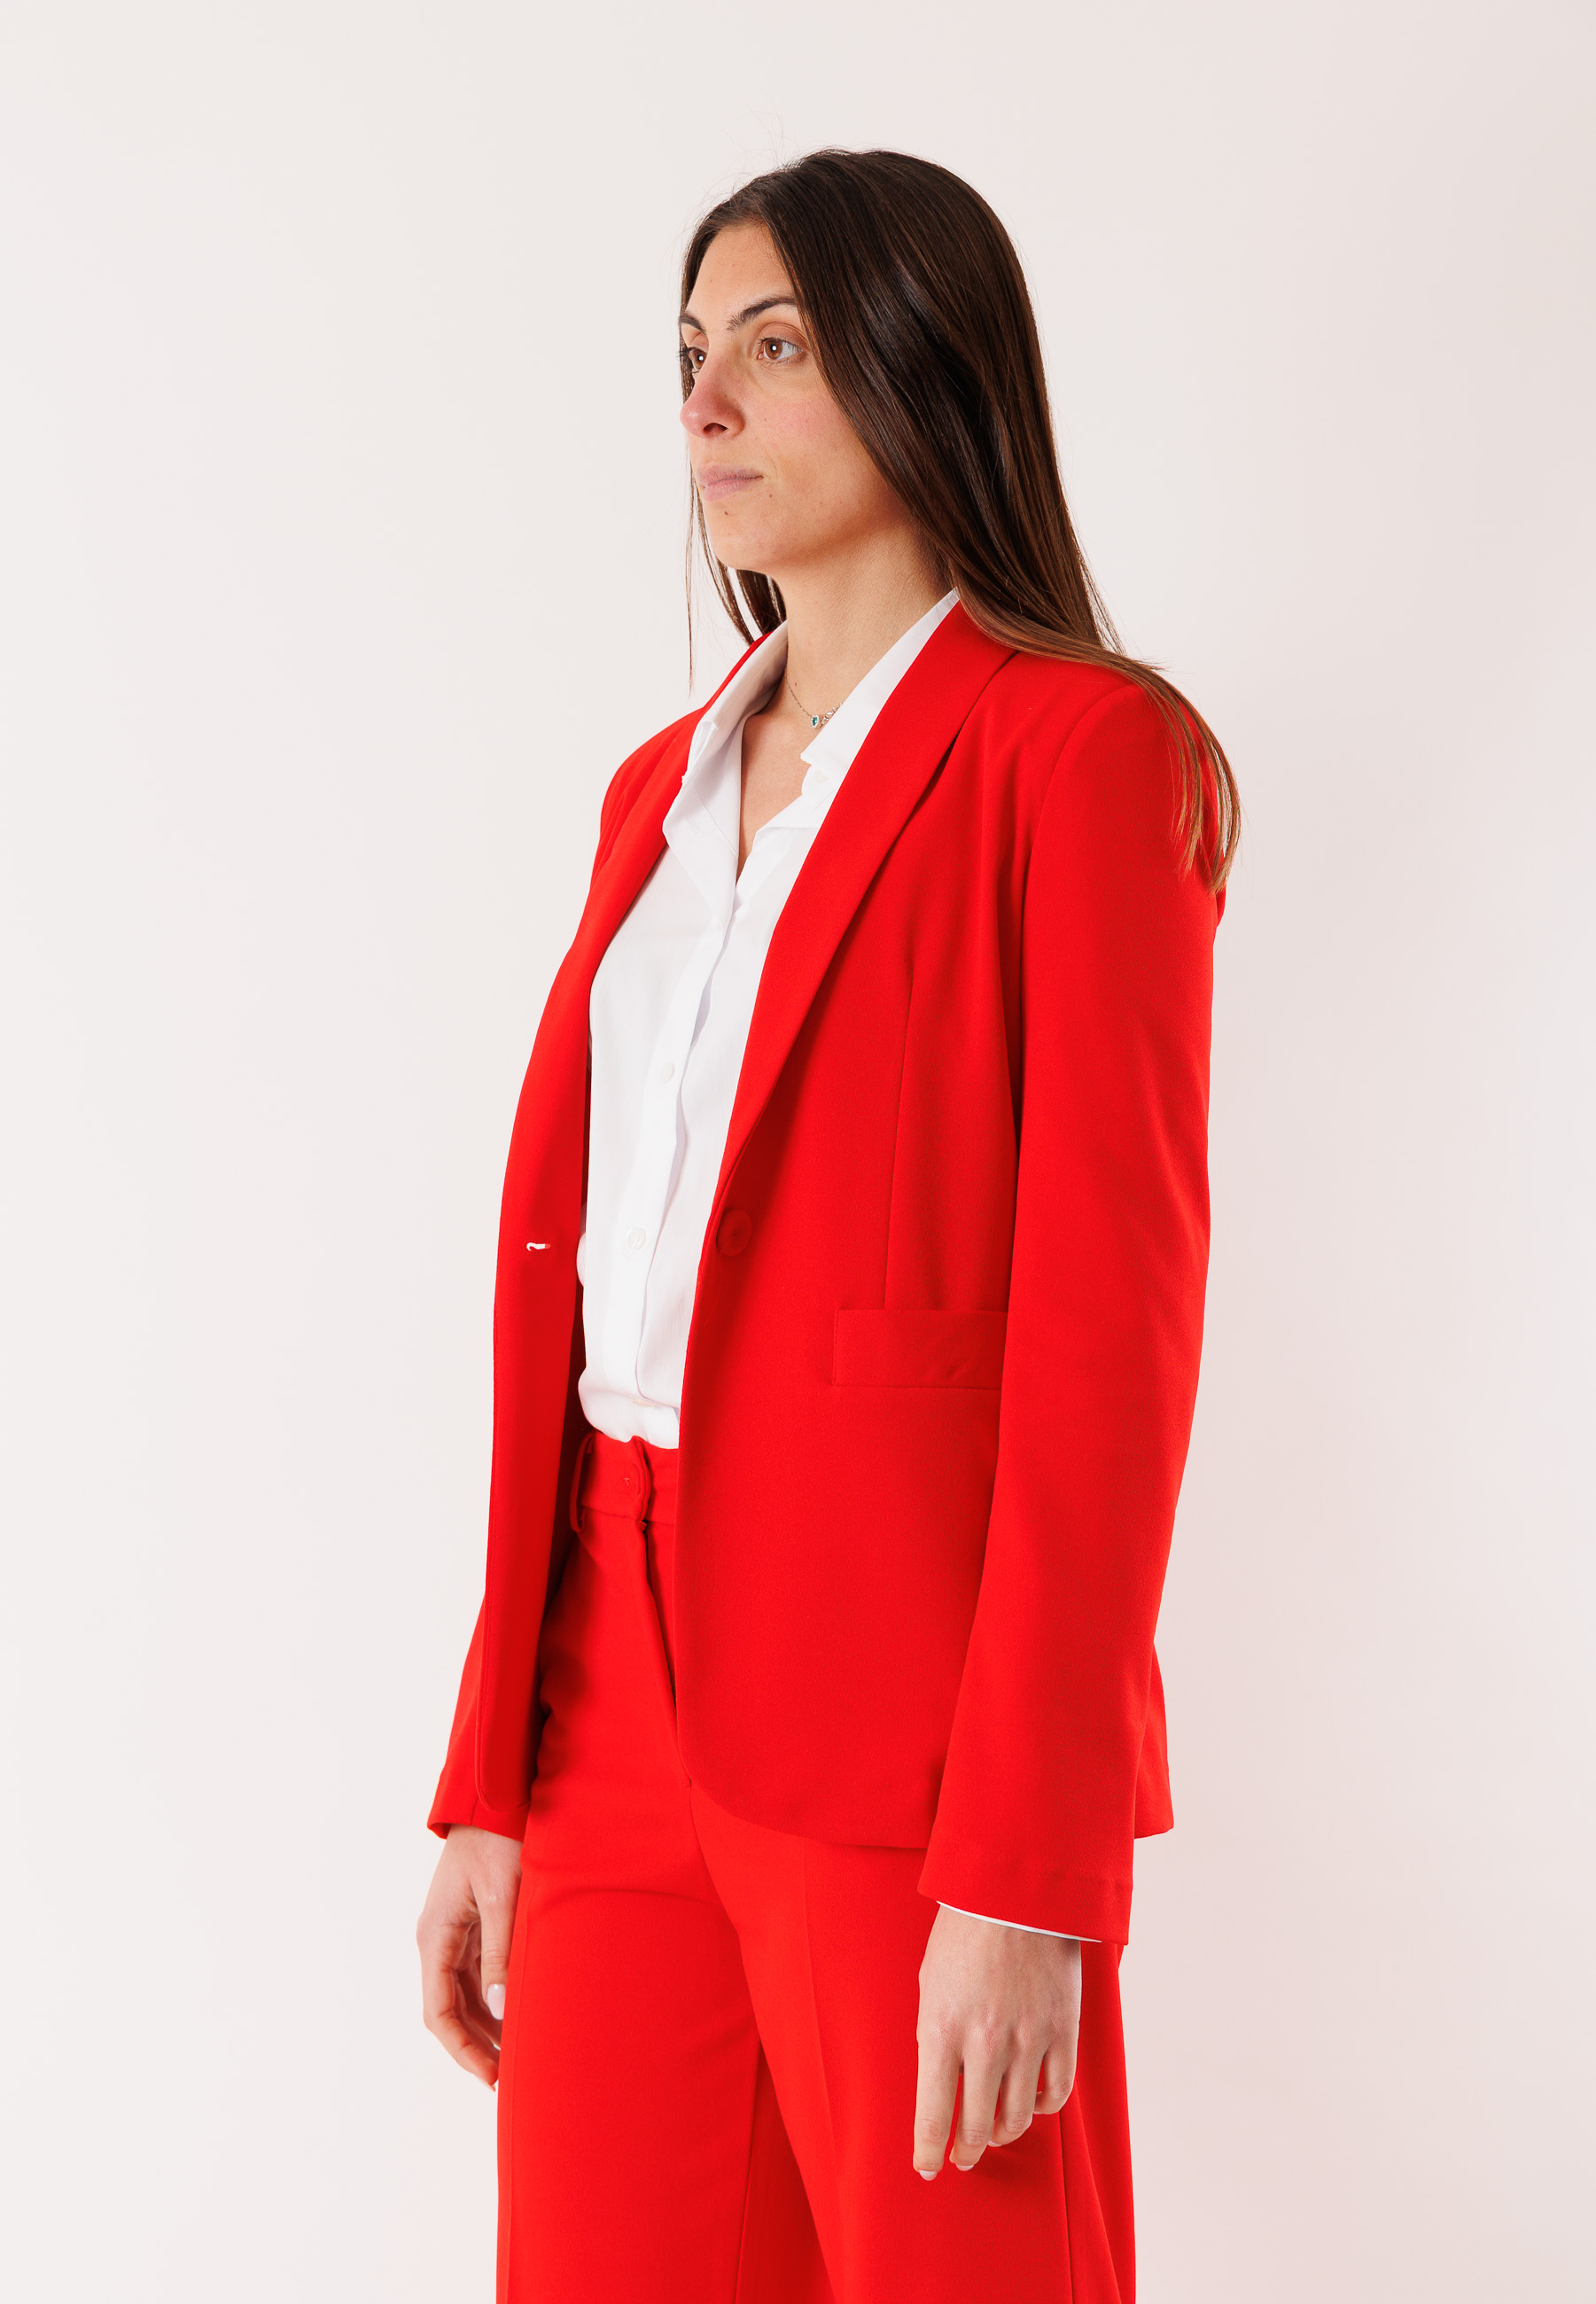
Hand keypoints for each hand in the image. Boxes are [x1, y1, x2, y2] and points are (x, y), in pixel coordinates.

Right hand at [416, 1824, 523, 2088]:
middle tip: (512, 2077)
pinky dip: (497, 2000)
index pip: (439, 2013)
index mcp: (435, 1937)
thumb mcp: (502, 1896)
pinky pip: (480, 1975)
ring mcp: (455, 1933)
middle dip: (477, 2046)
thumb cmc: (499, 1839)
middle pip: (451, 2011)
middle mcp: (439, 1940)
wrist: (497, 1796)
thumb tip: (498, 2011)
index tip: (491, 2076)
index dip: (462, 2050)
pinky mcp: (474, 1924)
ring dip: (488, 2027)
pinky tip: (521, 2015)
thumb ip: (500, 1952)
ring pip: (466, 1996)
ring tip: (521, 2055)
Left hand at [913, 1907, 1080, 2176]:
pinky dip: (1039, 2107)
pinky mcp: (1063, 2030)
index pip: (932, 2113)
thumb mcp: (930, 1985)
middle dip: (967, 2150)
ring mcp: (1028, 2038)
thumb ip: (934, 2037)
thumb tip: (942, 2086)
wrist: (1016, 1892)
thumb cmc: (963, 1934)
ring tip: (993, 2131)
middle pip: (977, 2126)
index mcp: (941, 2027)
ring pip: (1017, 2118)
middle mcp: (985, 2041)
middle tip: (963, 2155)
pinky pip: (1055, 2093)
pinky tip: (1027, 2102)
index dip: (928, 2150)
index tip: (927, 2166)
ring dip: (1001, 2133)